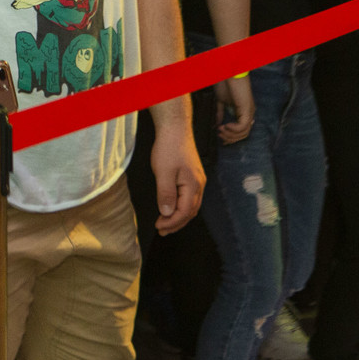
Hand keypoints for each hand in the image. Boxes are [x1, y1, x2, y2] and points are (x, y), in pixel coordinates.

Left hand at [149, 117, 205, 234]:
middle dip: (176, 223)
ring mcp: (198, 181)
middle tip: (161, 230)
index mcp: (193, 186)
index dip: (172, 222)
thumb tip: (167, 213)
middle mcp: (199, 185)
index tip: (159, 226)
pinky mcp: (193, 176)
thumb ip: (165, 194)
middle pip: (190, 212)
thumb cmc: (169, 147)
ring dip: (179, 216)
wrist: (175, 129)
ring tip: (166, 223)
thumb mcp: (163, 172)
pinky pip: (190, 198)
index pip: (184, 212)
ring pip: (191, 206)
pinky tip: (173, 208)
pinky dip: (181, 207)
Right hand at [213, 77, 254, 143]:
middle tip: (219, 136)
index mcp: (244, 111)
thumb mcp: (221, 101)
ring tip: (220, 130)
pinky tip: (225, 125)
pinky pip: (242, 126)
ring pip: (244, 132)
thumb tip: (217, 124)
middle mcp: (249, 113)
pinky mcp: (247, 109)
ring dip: (231, 135)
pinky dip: (233, 129)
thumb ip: (220, 113)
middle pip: (244, 134)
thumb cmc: (225, 83)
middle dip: (231, 138)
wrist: (227, 73)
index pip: (242, 131)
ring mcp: (249, 111)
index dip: (232, 138)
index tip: (221, 140)